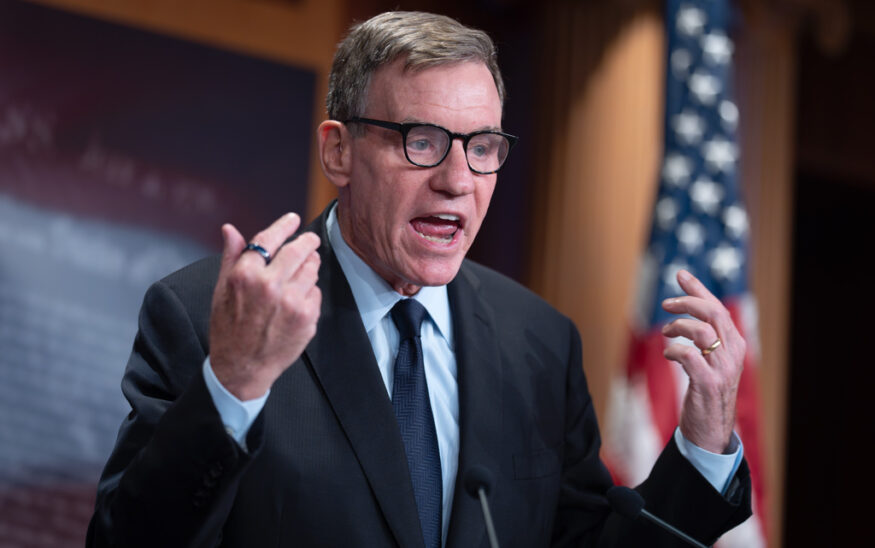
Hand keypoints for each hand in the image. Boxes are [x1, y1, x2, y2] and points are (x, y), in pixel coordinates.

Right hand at [209, 213, 321, 400]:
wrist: (242, 367)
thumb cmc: (229, 328)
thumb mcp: (221, 290)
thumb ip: (231, 257)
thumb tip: (230, 229)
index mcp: (246, 275)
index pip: (270, 238)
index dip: (285, 226)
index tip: (293, 220)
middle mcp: (270, 285)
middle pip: (299, 250)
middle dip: (307, 241)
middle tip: (310, 240)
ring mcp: (292, 302)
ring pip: (311, 269)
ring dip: (309, 266)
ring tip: (301, 272)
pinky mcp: (307, 317)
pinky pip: (315, 293)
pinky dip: (309, 293)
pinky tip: (296, 301)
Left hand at [661, 270, 745, 453]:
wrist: (711, 431)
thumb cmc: (706, 392)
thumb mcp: (710, 361)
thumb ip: (703, 339)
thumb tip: (684, 313)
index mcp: (735, 344)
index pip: (718, 308)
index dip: (699, 289)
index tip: (680, 274)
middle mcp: (733, 353)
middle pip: (713, 313)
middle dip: (688, 302)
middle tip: (666, 304)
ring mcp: (722, 369)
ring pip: (702, 331)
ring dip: (679, 327)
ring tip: (666, 333)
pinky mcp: (708, 383)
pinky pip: (689, 356)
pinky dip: (674, 350)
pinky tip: (667, 355)